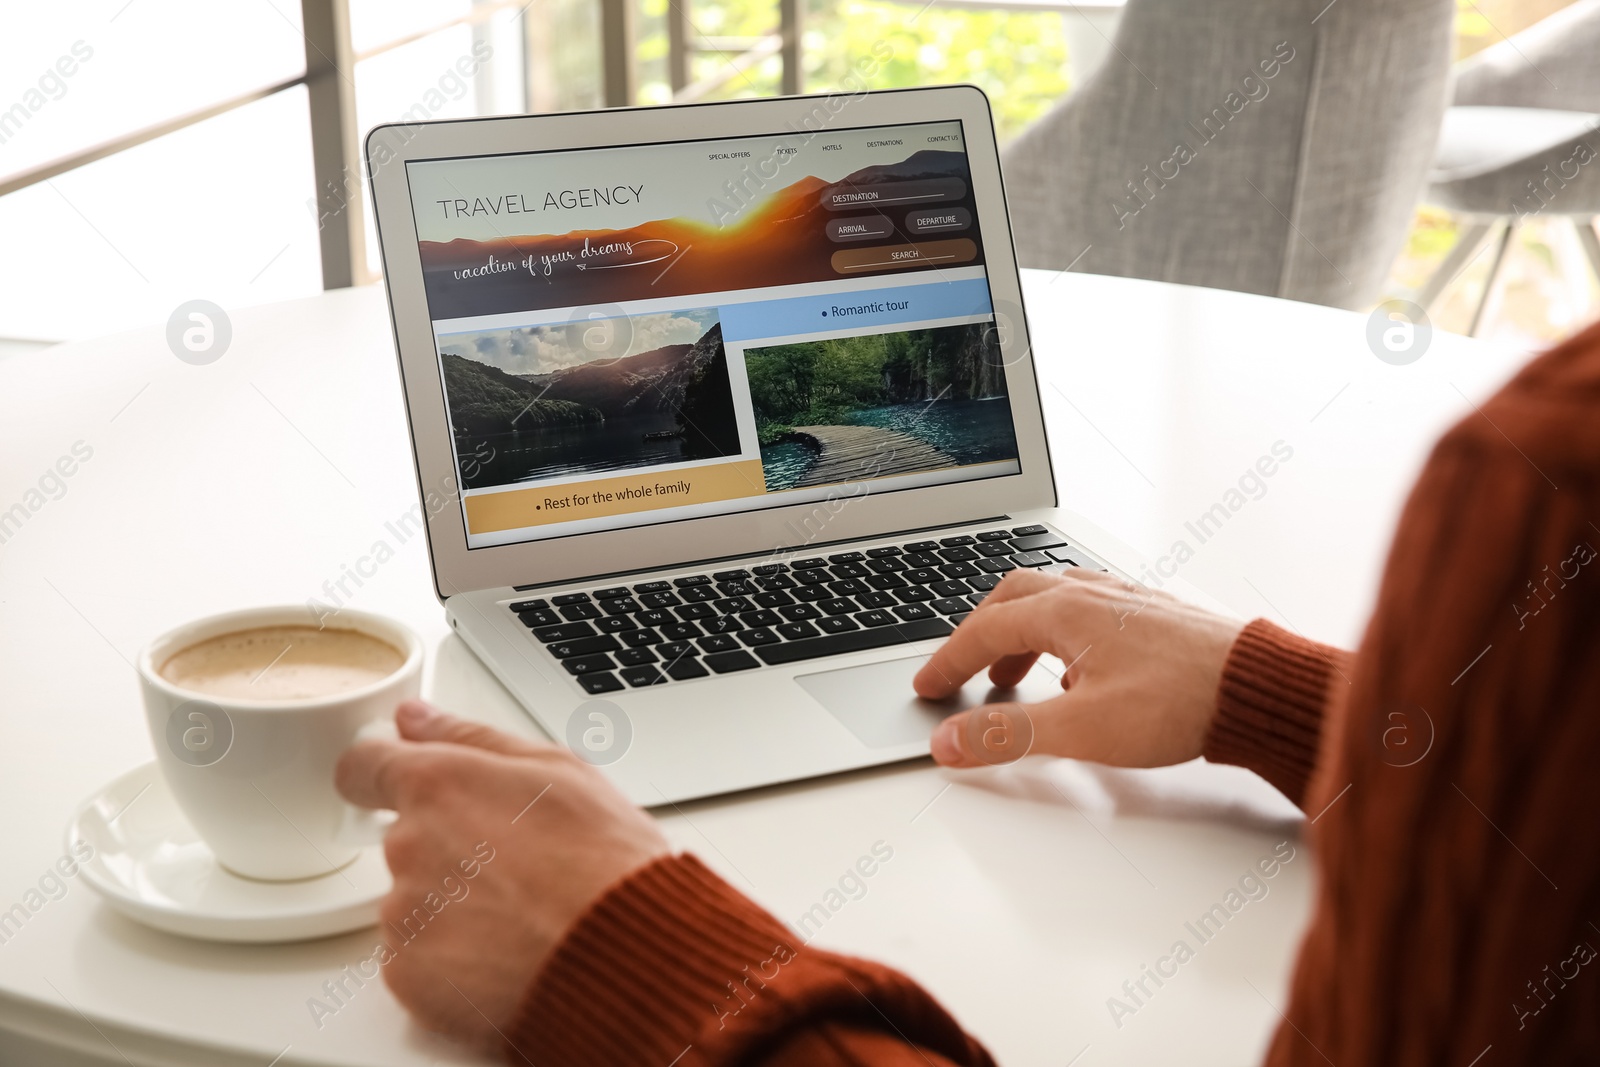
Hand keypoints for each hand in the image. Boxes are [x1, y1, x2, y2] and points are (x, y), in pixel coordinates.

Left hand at [335, 700, 668, 1051]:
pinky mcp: (409, 976)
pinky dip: (453, 960)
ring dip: (454, 907)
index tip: (401, 787)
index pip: (363, 767)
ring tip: (522, 915)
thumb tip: (414, 717)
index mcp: (438, 785)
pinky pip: (418, 960)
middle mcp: (408, 847)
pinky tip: (507, 953)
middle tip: (516, 865)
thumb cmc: (604, 861)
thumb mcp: (558, 770)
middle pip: (405, 840)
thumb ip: (470, 737)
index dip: (381, 775)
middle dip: (450, 849)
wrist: (623, 955)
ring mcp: (404, 916)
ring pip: (414, 903)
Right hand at [914, 568, 1243, 767]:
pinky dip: (1061, 638)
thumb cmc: (1182, 701)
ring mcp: (1126, 602)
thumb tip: (948, 741)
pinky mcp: (1153, 618)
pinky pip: (1089, 613)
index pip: (984, 628)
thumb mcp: (1079, 728)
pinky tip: (1077, 675)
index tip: (928, 687)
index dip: (948, 660)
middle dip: (979, 635)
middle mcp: (1093, 594)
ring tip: (1011, 676)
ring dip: (1020, 635)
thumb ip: (1006, 735)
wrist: (1259, 689)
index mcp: (1066, 610)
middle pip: (1014, 598)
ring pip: (1054, 602)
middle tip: (960, 671)